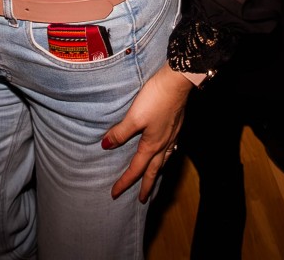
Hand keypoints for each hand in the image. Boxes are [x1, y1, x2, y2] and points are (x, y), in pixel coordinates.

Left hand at [102, 65, 193, 202]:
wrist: (177, 83)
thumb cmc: (155, 99)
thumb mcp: (133, 117)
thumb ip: (120, 133)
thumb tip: (106, 146)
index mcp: (152, 145)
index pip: (136, 169)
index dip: (124, 182)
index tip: (114, 194)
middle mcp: (164, 144)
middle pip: (154, 171)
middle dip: (147, 186)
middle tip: (143, 200)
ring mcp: (172, 136)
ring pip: (164, 160)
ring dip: (158, 172)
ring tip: (155, 177)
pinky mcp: (176, 126)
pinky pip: (171, 149)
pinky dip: (166, 156)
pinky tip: (166, 151)